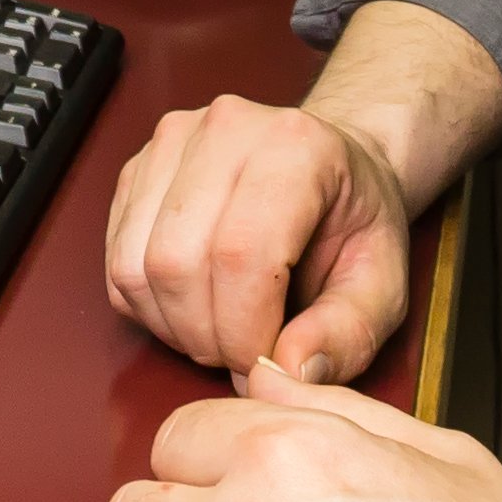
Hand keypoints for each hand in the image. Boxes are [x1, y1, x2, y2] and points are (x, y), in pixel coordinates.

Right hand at [100, 95, 419, 380]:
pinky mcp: (137, 170)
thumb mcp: (383, 286)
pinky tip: (193, 306)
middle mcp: (226, 130)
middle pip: (176, 263)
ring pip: (135, 267)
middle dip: (205, 335)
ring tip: (220, 329)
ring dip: (172, 325)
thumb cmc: (354, 222)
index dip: (243, 330)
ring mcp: (172, 144)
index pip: (239, 253)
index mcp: (295, 146)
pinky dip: (149, 307)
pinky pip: (118, 263)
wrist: (333, 169)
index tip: (265, 363)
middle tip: (243, 352)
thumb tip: (290, 372)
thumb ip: (347, 333)